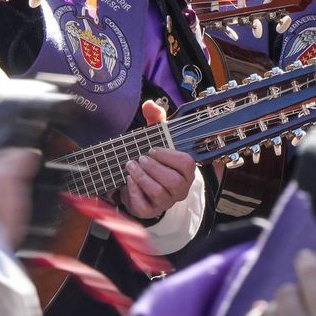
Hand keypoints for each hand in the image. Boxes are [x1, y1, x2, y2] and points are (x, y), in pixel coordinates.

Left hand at [118, 100, 197, 218]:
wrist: (140, 186)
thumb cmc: (154, 161)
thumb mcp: (156, 139)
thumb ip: (156, 120)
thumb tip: (149, 104)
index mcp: (186, 172)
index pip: (186, 164)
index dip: (168, 156)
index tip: (152, 149)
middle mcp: (180, 189)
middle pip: (172, 181)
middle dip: (153, 167)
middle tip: (140, 158)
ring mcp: (166, 202)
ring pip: (158, 192)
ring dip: (142, 177)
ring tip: (130, 166)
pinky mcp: (150, 211)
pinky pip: (145, 205)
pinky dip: (134, 191)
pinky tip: (128, 181)